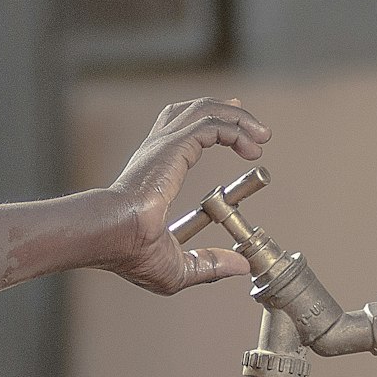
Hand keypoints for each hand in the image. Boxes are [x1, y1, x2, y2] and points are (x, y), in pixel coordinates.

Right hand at [100, 98, 269, 295]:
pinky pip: (212, 124)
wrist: (113, 236)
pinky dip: (236, 129)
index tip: (236, 131)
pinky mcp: (174, 145)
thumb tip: (240, 266)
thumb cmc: (131, 252)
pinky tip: (251, 149)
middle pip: (194, 111)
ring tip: (262, 135)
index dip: (211, 126)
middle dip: (229, 112)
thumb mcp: (179, 266)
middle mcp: (157, 150)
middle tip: (256, 127)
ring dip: (238, 117)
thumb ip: (210, 264)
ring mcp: (164, 144)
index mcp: (154, 170)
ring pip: (206, 109)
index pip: (181, 132)